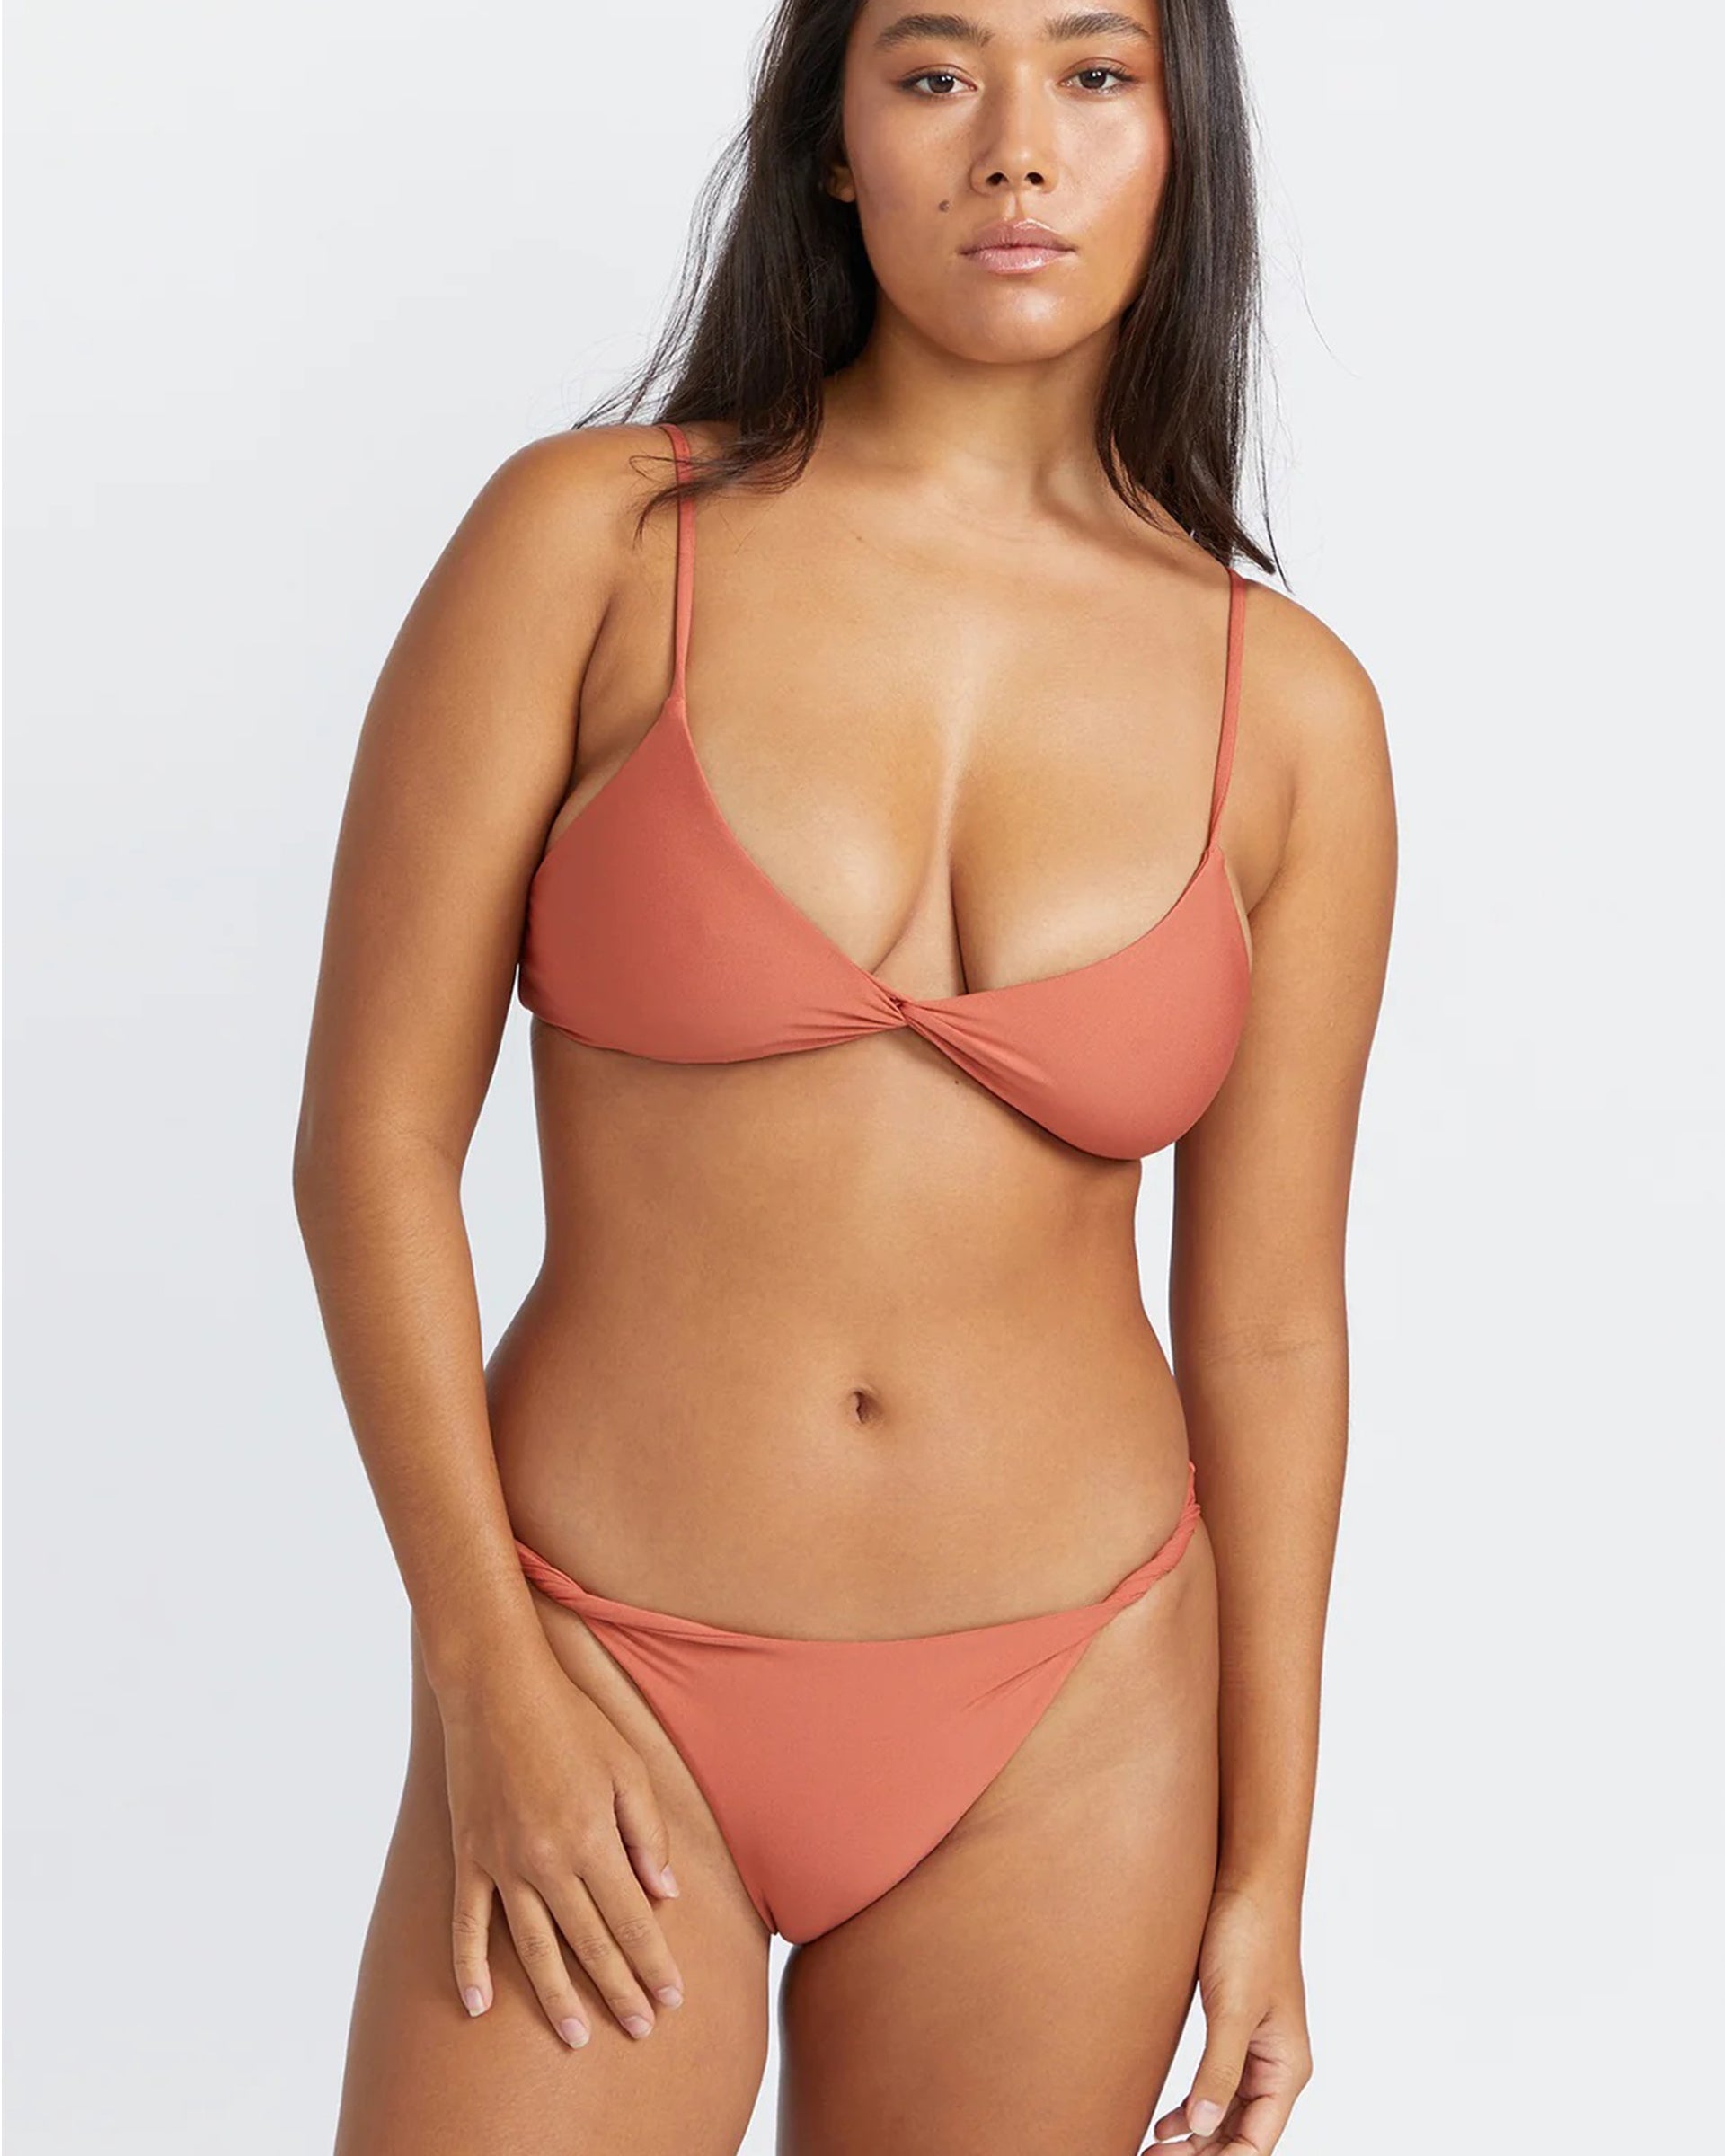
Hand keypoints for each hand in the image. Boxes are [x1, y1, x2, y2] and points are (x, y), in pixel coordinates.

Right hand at [436, 1646, 686, 2048]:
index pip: (633, 1920)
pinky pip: (467, 1924)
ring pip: (533, 1948)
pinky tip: (479, 2006)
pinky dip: (470, 1967)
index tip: (673, 2000)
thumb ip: (647, 1833)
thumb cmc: (573, 1720)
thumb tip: (665, 1893)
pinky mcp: (469, 1856)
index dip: (654, 1964)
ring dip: (557, 1997)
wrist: (496, 1687)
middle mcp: (548, 1861)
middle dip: (619, 1991)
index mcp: (594, 1838)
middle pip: (589, 1943)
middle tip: (640, 2030)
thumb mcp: (628, 1766)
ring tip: (578, 2037)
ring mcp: (503, 1862)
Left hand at [1146, 1881, 1312, 2152]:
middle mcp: (1274, 2066)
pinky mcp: (1231, 2029)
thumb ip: (1219, 2068)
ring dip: (1194, 2139)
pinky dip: (1192, 2110)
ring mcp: (1253, 2049)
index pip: (1257, 2143)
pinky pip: (1216, 2086)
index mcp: (1286, 2068)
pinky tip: (1165, 2123)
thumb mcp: (1231, 2006)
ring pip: (1225, 2115)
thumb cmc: (1249, 1937)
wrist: (1247, 1882)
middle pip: (1240, 2135)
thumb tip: (1201, 2127)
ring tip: (1150, 2150)